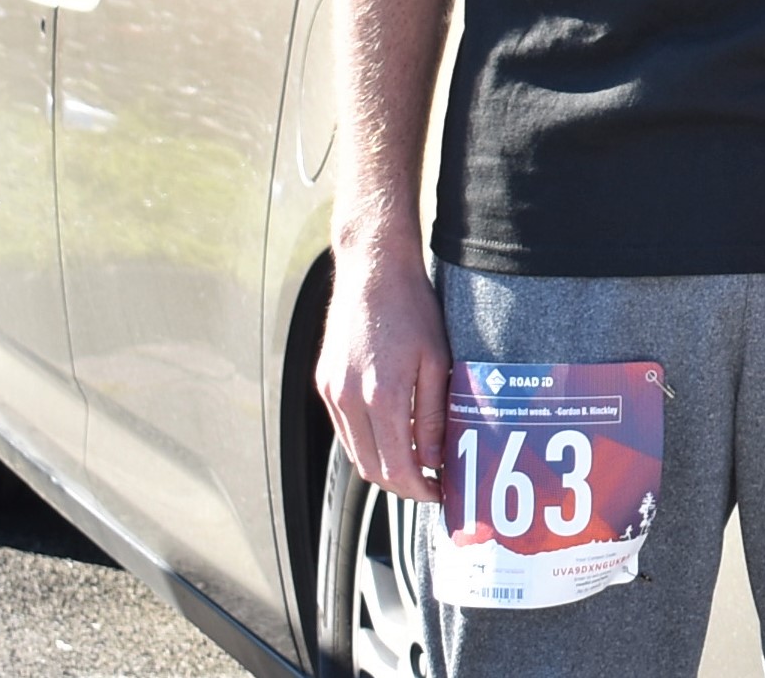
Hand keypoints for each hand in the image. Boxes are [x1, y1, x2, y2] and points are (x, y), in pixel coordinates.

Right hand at [317, 242, 452, 503]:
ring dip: (383, 467)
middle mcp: (349, 400)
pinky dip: (366, 442)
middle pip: (371, 468)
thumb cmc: (412, 309)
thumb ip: (434, 414)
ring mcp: (332, 393)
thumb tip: (434, 459)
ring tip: (415, 463)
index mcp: (382, 396)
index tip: (439, 493)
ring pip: (354, 453)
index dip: (419, 489)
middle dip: (402, 485)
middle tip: (431, 484)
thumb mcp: (436, 360)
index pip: (397, 467)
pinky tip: (393, 433)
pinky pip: (344, 429)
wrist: (373, 273)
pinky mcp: (324, 384)